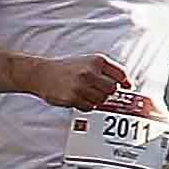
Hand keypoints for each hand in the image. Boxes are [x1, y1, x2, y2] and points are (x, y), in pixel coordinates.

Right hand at [17, 52, 141, 112]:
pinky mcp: (73, 97)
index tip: (127, 88)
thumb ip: (105, 70)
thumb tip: (126, 84)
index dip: (125, 83)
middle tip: (96, 90)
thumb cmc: (66, 68)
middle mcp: (90, 72)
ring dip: (95, 99)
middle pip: (112, 89)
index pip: (120, 74)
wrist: (41, 73)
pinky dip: (85, 105)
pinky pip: (89, 107)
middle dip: (106, 92)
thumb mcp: (87, 61)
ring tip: (84, 93)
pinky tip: (76, 97)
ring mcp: (81, 85)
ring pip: (101, 100)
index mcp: (96, 61)